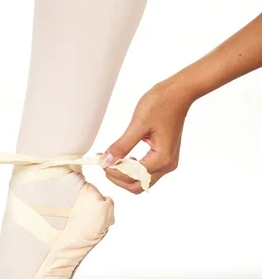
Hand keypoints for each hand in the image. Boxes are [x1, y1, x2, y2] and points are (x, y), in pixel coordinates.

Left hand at [102, 78, 192, 192]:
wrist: (178, 93)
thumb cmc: (161, 104)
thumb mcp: (138, 124)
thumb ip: (122, 145)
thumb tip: (107, 160)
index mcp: (162, 159)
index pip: (132, 177)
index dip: (113, 172)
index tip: (100, 161)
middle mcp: (167, 165)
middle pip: (138, 185)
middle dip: (118, 178)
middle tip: (104, 164)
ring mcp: (168, 162)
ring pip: (142, 180)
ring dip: (125, 174)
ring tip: (111, 159)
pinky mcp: (165, 156)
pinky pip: (146, 171)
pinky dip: (132, 169)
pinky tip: (124, 158)